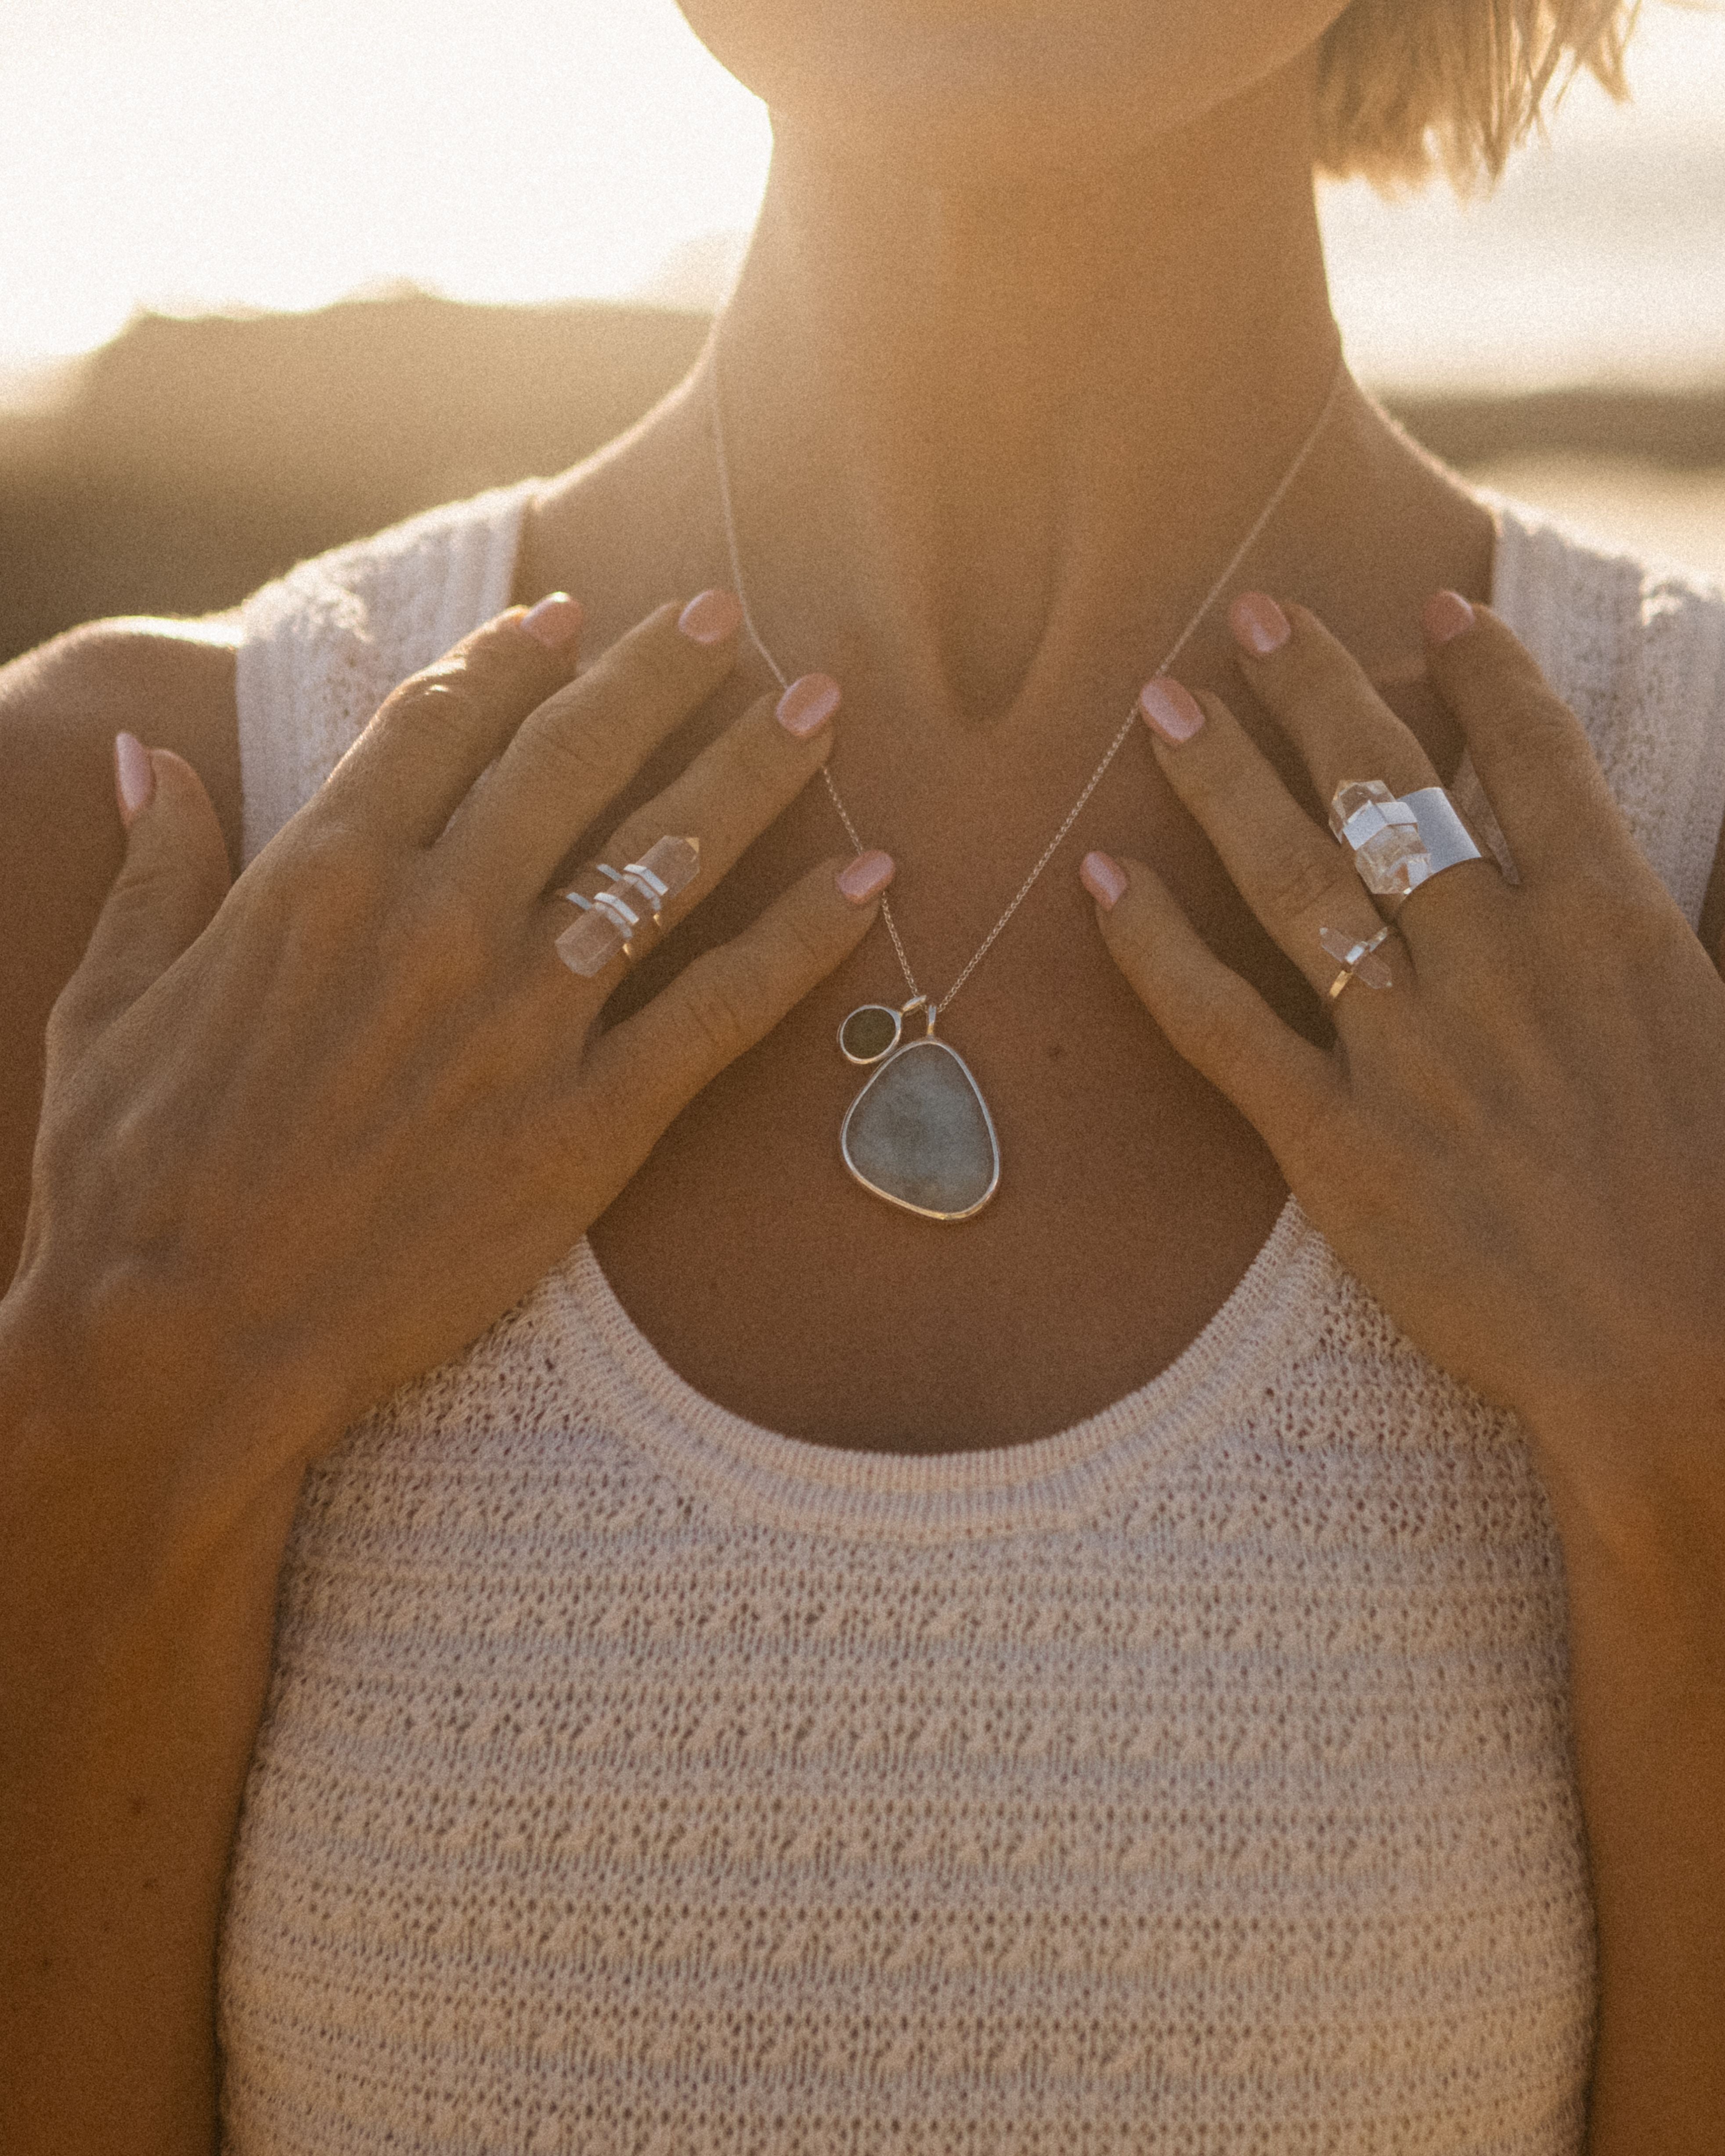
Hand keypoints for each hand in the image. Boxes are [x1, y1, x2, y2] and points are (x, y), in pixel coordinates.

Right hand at [12, 591, 885, 1525]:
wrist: (186, 1343)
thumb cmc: (132, 1183)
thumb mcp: (112, 1006)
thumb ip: (155, 871)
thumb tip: (149, 756)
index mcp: (322, 878)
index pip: (442, 723)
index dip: (515, 660)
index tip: (573, 619)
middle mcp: (438, 923)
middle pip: (575, 759)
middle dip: (660, 675)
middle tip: (728, 619)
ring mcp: (523, 1021)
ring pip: (666, 859)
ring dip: (751, 772)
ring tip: (822, 710)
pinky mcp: (587, 1124)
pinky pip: (721, 1010)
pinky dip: (805, 941)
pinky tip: (871, 883)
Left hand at [1084, 589, 1724, 1525]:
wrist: (1682, 1358)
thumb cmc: (1719, 1205)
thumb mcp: (1708, 1028)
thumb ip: (1637, 936)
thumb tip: (1590, 861)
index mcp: (1611, 930)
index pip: (1534, 757)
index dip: (1478, 671)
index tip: (1431, 604)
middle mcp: (1501, 965)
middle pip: (1390, 789)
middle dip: (1316, 690)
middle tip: (1249, 617)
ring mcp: (1412, 1052)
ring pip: (1296, 877)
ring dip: (1224, 778)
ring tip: (1162, 705)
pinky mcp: (1338, 1146)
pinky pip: (1222, 1024)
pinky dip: (1154, 947)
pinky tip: (1100, 879)